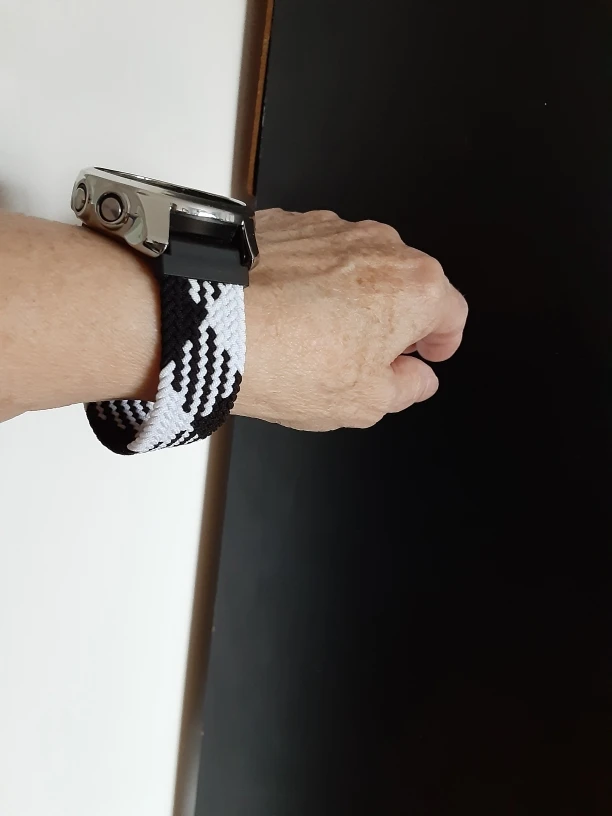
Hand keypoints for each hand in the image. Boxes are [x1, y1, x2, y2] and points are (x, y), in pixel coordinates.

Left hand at [234, 209, 467, 430]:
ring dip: (351, 299)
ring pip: (358, 268)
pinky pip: (314, 255)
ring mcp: (333, 229)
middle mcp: (381, 246)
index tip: (429, 354)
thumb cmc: (289, 359)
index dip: (443, 341)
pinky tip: (286, 314)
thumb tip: (416, 380)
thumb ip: (405, 389)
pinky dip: (310, 281)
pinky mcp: (288, 224)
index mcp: (416, 288)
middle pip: (406, 286)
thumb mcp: (365, 402)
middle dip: (395, 321)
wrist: (211, 322)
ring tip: (316, 339)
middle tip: (369, 356)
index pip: (452, 313)